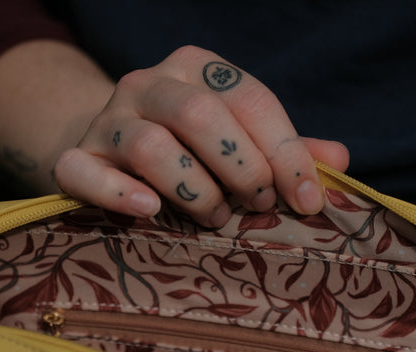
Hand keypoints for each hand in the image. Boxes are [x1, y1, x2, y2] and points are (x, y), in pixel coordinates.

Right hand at [53, 45, 348, 226]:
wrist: (111, 150)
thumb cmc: (191, 150)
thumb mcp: (240, 139)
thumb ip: (285, 150)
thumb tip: (340, 162)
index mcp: (196, 70)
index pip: (249, 98)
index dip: (285, 151)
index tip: (308, 200)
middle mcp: (147, 84)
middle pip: (198, 115)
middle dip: (241, 167)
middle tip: (258, 206)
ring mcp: (107, 120)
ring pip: (150, 146)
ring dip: (193, 190)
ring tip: (215, 217)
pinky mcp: (75, 158)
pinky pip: (84, 172)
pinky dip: (119, 194)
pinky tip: (151, 213)